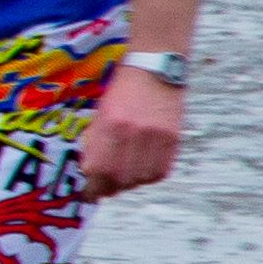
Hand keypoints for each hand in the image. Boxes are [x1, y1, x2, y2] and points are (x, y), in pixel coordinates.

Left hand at [78, 67, 185, 198]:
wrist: (155, 70)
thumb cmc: (122, 90)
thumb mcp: (100, 113)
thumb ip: (95, 142)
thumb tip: (90, 172)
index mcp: (111, 124)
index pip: (98, 169)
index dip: (92, 187)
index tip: (89, 193)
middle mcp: (134, 133)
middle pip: (120, 179)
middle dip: (109, 188)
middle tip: (105, 188)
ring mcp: (156, 137)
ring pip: (141, 179)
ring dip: (129, 183)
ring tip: (123, 177)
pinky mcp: (173, 140)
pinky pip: (160, 172)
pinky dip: (148, 176)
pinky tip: (141, 169)